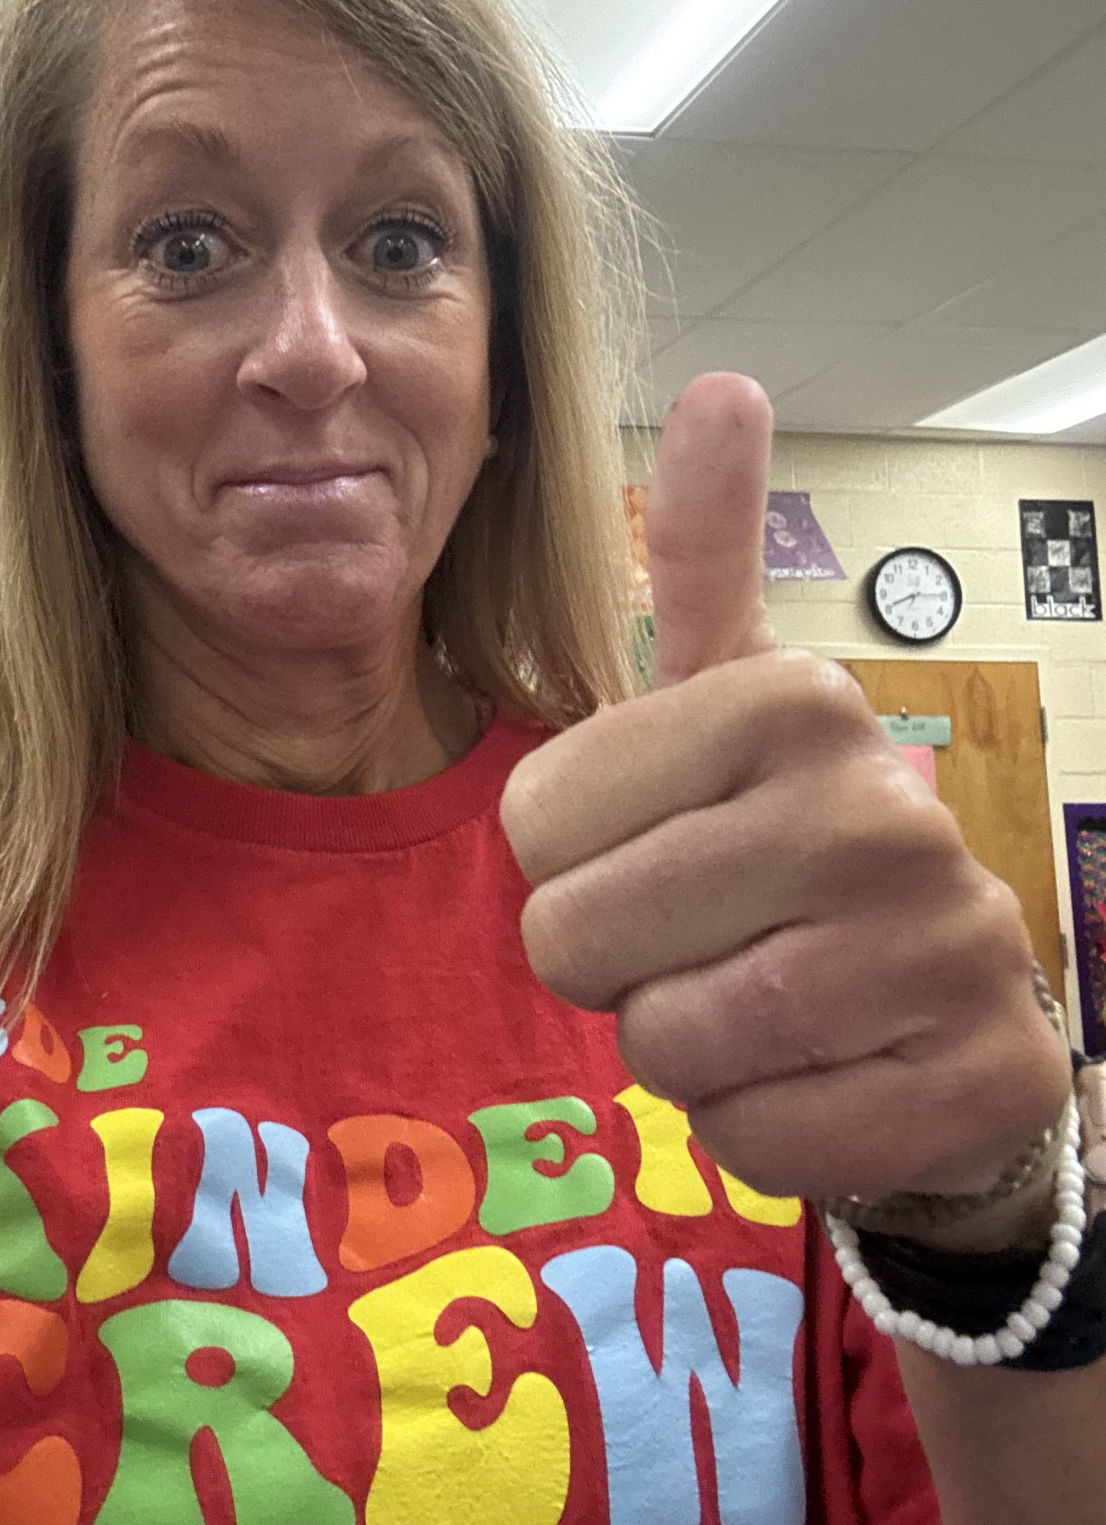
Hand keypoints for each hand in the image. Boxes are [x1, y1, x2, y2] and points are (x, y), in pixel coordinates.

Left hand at [501, 373, 1071, 1203]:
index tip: (639, 848)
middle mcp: (886, 807)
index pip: (536, 822)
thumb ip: (710, 548)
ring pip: (671, 1046)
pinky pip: (765, 1143)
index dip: (560, 860)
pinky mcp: (988, 1074)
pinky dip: (751, 1128)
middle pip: (582, 937)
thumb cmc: (780, 838)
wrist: (932, 996)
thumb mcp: (730, 693)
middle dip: (604, 962)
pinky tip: (809, 1075)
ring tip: (743, 999)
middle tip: (682, 940)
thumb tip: (727, 381)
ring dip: (672, 1046)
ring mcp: (954, 945)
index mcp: (795, 698)